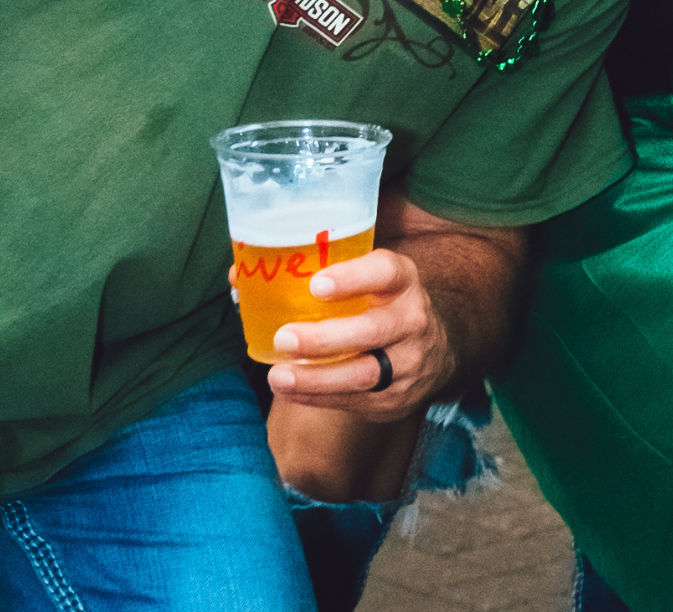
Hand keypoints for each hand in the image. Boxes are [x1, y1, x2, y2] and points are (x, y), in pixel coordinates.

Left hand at [264, 243, 455, 416]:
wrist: (434, 352)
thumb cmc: (381, 306)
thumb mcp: (369, 281)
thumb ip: (317, 274)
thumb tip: (239, 274)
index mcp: (403, 282)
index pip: (386, 273)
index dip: (353, 277)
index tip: (316, 284)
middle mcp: (412, 320)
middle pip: (372, 331)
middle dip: (324, 338)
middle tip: (284, 338)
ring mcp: (408, 363)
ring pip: (363, 374)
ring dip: (316, 378)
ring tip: (278, 377)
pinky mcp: (395, 398)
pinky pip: (354, 400)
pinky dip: (317, 397)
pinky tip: (291, 391)